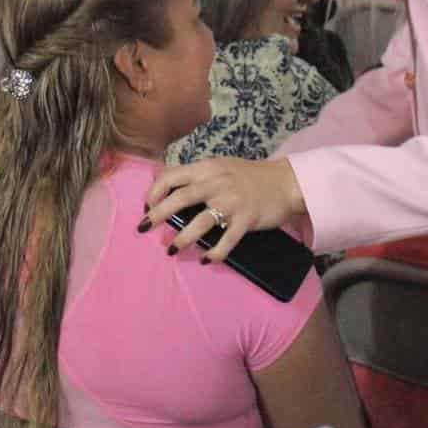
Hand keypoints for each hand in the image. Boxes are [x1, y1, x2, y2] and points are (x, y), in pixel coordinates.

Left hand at [142, 157, 307, 262]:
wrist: (284, 182)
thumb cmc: (248, 176)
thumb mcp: (219, 166)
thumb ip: (196, 175)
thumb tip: (165, 186)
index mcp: (206, 168)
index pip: (171, 176)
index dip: (154, 192)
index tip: (147, 206)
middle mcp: (216, 183)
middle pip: (180, 198)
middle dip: (157, 214)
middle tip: (143, 228)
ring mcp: (232, 201)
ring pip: (200, 222)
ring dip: (183, 238)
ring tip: (171, 249)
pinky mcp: (246, 219)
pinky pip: (227, 240)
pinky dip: (215, 253)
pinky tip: (207, 260)